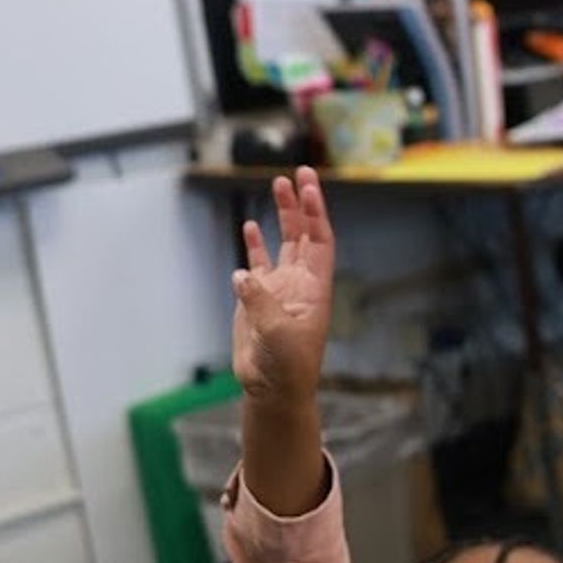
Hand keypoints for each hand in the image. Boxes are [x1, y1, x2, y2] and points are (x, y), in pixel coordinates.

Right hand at [231, 169, 335, 403]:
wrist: (273, 389)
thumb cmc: (287, 366)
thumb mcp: (278, 334)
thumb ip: (261, 302)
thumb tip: (244, 274)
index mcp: (315, 288)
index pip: (319, 241)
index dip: (316, 213)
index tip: (310, 185)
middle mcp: (300, 283)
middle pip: (303, 234)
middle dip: (301, 203)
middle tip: (297, 173)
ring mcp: (279, 288)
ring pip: (282, 243)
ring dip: (281, 215)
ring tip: (277, 184)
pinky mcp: (256, 298)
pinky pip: (256, 264)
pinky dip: (254, 244)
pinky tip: (251, 225)